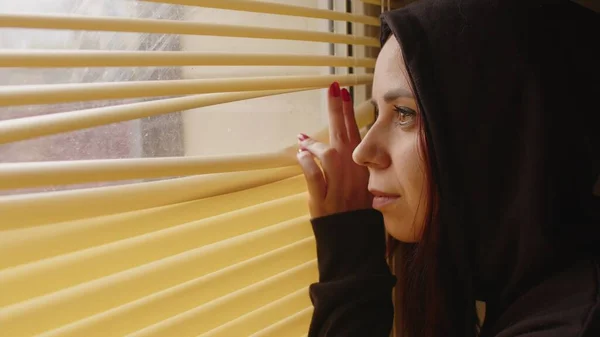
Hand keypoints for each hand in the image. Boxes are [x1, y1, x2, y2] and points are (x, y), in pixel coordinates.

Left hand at [296, 82, 371, 217]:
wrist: (352, 240)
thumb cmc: (354, 211)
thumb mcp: (357, 184)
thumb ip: (343, 163)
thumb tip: (314, 141)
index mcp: (361, 168)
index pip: (355, 133)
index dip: (348, 112)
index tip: (343, 91)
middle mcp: (352, 174)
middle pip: (344, 136)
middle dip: (337, 110)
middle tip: (333, 88)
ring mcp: (338, 187)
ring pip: (328, 155)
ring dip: (314, 145)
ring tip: (303, 141)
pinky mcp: (323, 201)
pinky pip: (314, 177)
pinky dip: (306, 164)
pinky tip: (300, 155)